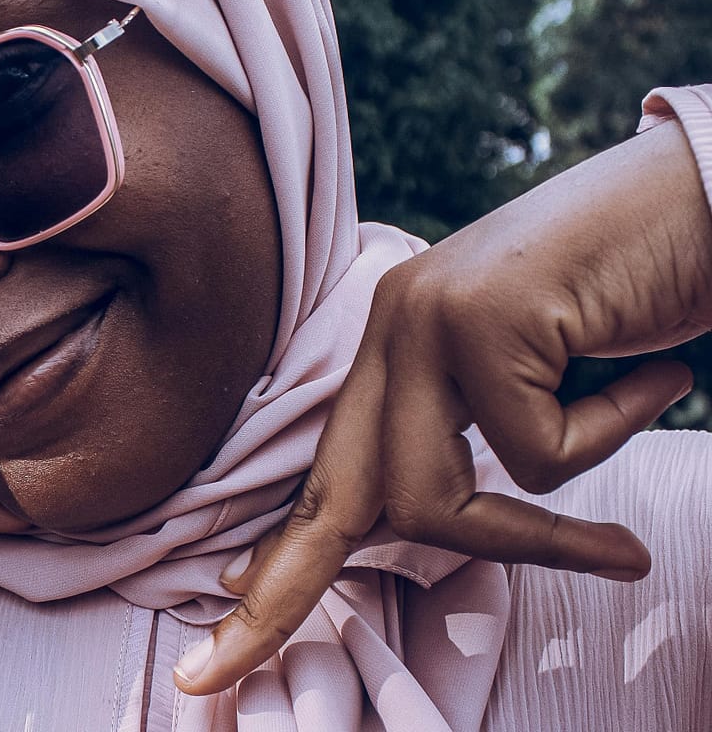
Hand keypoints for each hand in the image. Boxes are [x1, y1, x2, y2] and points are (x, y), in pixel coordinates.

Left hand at [175, 118, 711, 694]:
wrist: (700, 192)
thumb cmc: (628, 291)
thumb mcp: (530, 378)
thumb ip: (468, 433)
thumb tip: (412, 516)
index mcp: (396, 347)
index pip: (328, 471)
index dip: (277, 559)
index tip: (218, 630)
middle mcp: (393, 329)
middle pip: (331, 497)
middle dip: (275, 598)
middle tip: (206, 674)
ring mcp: (426, 319)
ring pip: (436, 498)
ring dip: (541, 528)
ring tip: (621, 523)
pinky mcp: (478, 317)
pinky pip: (537, 453)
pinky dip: (612, 429)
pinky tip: (650, 369)